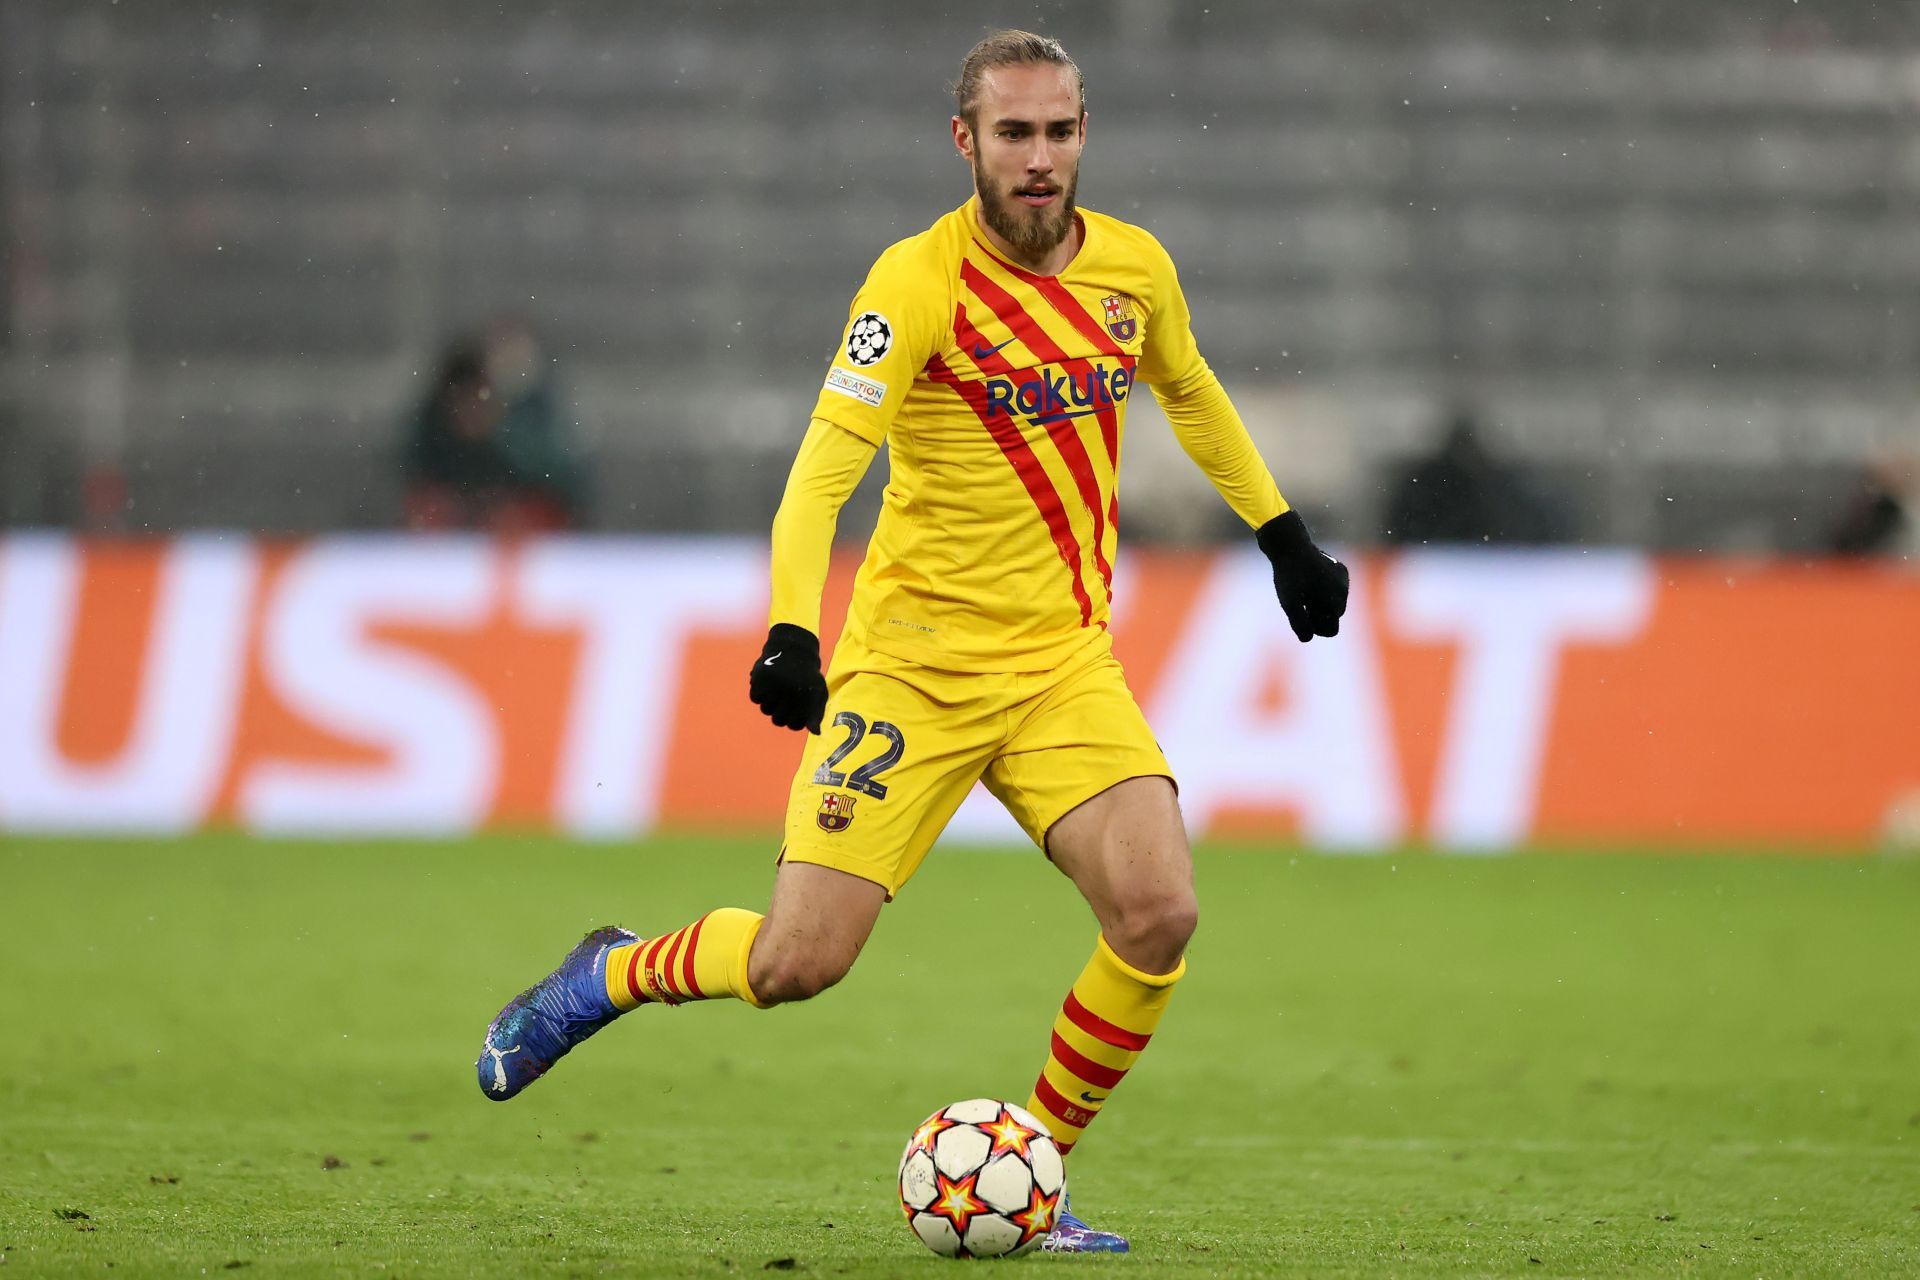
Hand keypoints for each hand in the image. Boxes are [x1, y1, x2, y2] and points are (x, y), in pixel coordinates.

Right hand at [749, 623, 827, 731]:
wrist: (793, 650)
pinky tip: (768, 684)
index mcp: (808, 697)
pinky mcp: (762, 677)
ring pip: (766, 710)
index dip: (795, 719)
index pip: (795, 725)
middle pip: (778, 721)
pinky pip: (755, 698)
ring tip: (778, 689)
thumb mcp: (818, 694)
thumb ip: (817, 714)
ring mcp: (776, 684)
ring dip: (770, 702)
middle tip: (787, 697)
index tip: (798, 708)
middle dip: (781, 712)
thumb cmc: (807, 677)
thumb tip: (816, 733)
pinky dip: (760, 693)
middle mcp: (792, 691)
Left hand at [1256, 510, 1348, 641]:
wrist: (1290, 544)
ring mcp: (1344, 579)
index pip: (1331, 630)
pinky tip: (1309, 579)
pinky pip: (1334, 588)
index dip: (1315, 626)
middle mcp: (1344, 590)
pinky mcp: (1341, 569)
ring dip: (1320, 601)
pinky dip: (1323, 589)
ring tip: (1304, 589)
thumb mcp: (1289, 602)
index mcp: (1335, 600)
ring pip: (1334, 602)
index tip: (1302, 614)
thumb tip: (1307, 638)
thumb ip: (1299, 623)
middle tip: (1300, 601)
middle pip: (1333, 617)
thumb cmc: (1288, 576)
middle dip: (1318, 614)